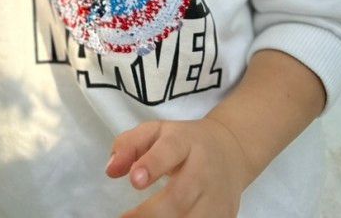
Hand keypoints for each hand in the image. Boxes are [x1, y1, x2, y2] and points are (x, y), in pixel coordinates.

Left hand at [105, 117, 249, 217]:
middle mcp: (204, 170)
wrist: (230, 150)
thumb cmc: (184, 142)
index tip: (134, 180)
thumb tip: (111, 170)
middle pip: (179, 196)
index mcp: (185, 142)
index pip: (169, 151)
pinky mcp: (225, 216)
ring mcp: (217, 196)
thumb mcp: (155, 131)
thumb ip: (129, 145)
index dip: (152, 165)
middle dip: (151, 213)